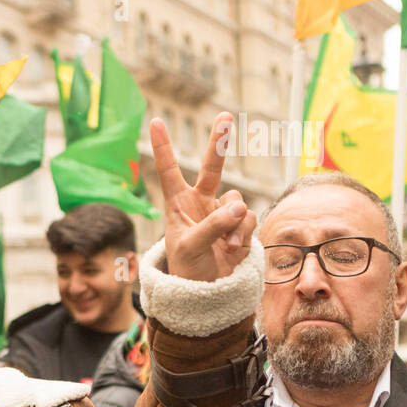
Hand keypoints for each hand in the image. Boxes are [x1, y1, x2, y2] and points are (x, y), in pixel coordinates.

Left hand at [150, 112, 256, 281]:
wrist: (208, 291)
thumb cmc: (187, 269)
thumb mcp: (191, 248)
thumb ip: (213, 226)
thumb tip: (240, 206)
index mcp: (178, 204)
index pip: (169, 171)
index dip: (164, 147)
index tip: (157, 121)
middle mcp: (201, 203)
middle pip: (212, 167)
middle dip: (219, 142)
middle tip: (225, 115)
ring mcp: (222, 212)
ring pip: (238, 202)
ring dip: (234, 225)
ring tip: (223, 247)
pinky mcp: (241, 225)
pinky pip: (249, 219)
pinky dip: (243, 235)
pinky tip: (232, 251)